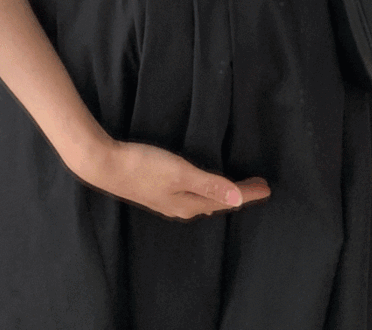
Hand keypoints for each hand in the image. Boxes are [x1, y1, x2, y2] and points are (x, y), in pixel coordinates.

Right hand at [79, 138, 271, 221]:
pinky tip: (201, 185)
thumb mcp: (181, 172)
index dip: (247, 193)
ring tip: (236, 187)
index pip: (226, 200)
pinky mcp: (157, 190)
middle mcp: (180, 206)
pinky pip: (191, 195)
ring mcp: (167, 200)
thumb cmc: (143, 166)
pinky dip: (205, 190)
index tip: (267, 187)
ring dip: (222, 193)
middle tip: (259, 186)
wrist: (105, 165)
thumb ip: (210, 184)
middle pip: (217, 202)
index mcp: (189, 203)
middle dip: (238, 195)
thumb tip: (239, 199)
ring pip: (203, 200)